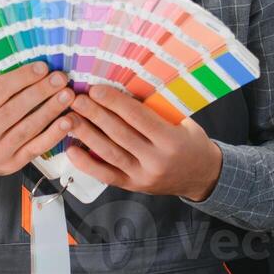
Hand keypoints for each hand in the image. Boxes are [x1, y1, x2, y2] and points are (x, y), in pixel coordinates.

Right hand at [0, 62, 76, 184]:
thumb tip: (31, 71)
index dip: (21, 78)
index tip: (42, 67)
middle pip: (14, 110)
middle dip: (40, 92)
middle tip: (60, 78)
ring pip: (28, 129)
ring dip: (51, 110)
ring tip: (67, 95)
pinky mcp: (13, 164)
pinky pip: (36, 148)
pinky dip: (54, 134)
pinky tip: (68, 121)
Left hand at [63, 84, 223, 200]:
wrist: (203, 176)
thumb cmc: (190, 142)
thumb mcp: (182, 121)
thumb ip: (157, 110)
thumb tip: (124, 87)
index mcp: (171, 140)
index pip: (138, 117)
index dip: (115, 102)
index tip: (96, 89)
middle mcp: (156, 160)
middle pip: (119, 134)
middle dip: (95, 114)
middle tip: (75, 99)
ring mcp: (143, 176)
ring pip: (109, 154)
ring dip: (86, 135)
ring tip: (70, 118)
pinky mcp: (133, 186)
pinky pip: (105, 175)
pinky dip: (86, 163)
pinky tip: (71, 150)